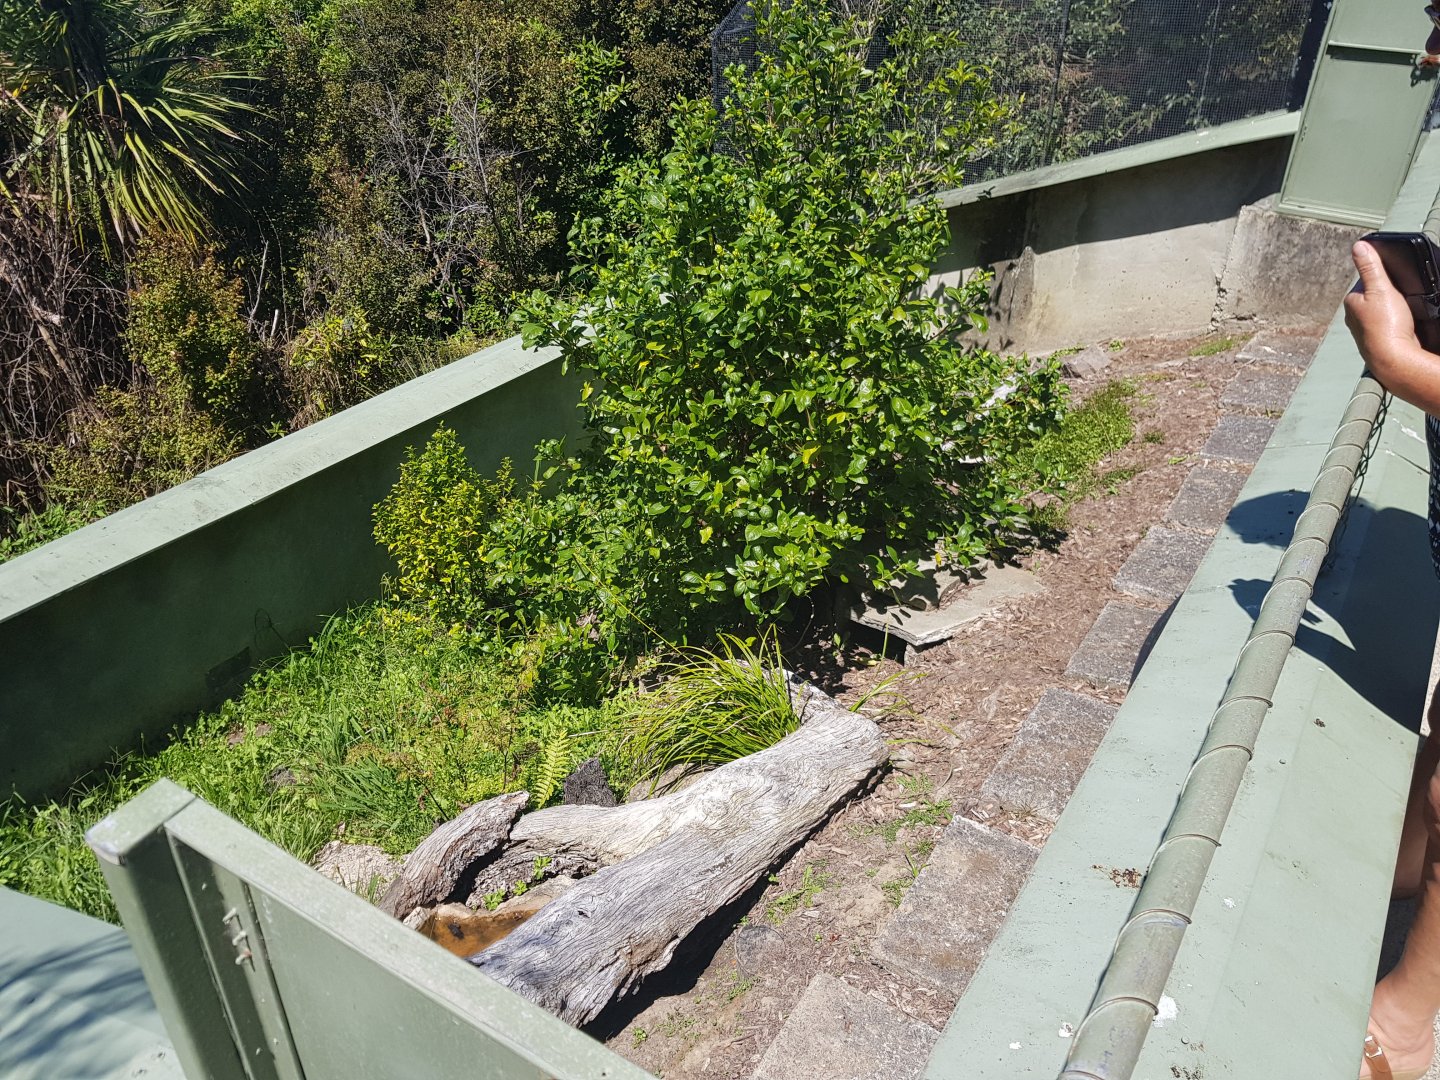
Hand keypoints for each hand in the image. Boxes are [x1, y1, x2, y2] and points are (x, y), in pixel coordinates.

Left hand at [1345, 240, 1420, 371]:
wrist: (1394, 358)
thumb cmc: (1386, 326)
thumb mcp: (1381, 288)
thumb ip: (1370, 267)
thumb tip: (1359, 246)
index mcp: (1351, 301)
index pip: (1367, 280)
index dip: (1384, 278)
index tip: (1394, 282)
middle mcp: (1354, 316)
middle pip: (1375, 295)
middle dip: (1389, 294)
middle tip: (1400, 300)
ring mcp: (1365, 329)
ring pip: (1382, 310)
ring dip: (1394, 309)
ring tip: (1402, 313)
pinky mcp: (1377, 338)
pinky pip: (1388, 323)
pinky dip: (1396, 321)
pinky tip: (1402, 324)